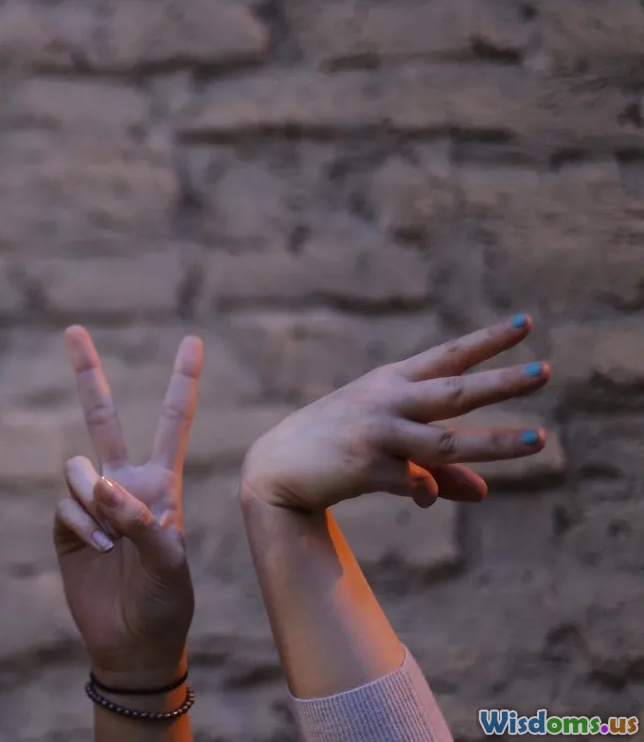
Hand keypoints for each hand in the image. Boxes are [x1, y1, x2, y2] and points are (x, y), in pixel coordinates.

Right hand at [53, 326, 202, 688]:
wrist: (133, 643)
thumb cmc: (166, 601)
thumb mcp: (169, 561)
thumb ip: (139, 519)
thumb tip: (100, 484)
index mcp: (162, 483)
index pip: (172, 421)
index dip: (181, 381)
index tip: (192, 340)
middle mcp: (125, 483)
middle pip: (103, 416)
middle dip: (87, 373)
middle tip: (73, 329)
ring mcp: (93, 503)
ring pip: (77, 466)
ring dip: (91, 496)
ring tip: (110, 537)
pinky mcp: (66, 525)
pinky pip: (65, 503)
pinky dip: (80, 522)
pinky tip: (97, 550)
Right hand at [242, 314, 549, 512]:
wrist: (276, 468)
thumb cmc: (336, 446)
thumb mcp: (385, 443)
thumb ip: (437, 467)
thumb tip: (483, 492)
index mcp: (391, 382)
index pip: (447, 356)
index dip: (486, 341)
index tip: (526, 323)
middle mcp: (386, 401)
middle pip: (454, 392)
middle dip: (501, 383)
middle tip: (544, 372)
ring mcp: (375, 434)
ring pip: (445, 441)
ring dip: (494, 442)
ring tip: (539, 440)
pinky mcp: (365, 467)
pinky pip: (413, 483)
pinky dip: (426, 491)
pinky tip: (424, 497)